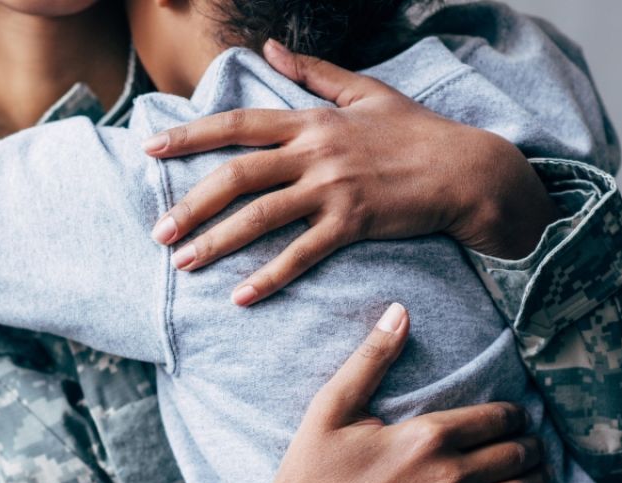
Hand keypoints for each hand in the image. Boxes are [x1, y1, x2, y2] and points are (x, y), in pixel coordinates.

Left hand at [144, 40, 559, 306]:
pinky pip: (302, 253)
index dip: (190, 136)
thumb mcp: (364, 92)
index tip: (151, 149)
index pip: (237, 124)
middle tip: (157, 230)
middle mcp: (316, 151)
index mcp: (311, 120)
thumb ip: (312, 74)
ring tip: (183, 263)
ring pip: (262, 215)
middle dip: (192, 203)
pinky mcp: (354, 223)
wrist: (470, 170)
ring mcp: (334, 188)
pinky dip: (270, 276)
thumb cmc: (417, 133)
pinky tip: (241, 296)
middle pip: (238, 174)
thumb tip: (270, 47)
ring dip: (217, 241)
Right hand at [207, 304, 566, 482]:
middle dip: (528, 445)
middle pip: (516, 453)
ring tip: (535, 473)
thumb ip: (371, 359)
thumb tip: (400, 311)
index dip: (512, 415)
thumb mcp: (332, 408)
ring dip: (537, 479)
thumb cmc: (309, 475)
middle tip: (527, 444)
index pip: (495, 418)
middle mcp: (451, 474)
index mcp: (427, 435)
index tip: (513, 417)